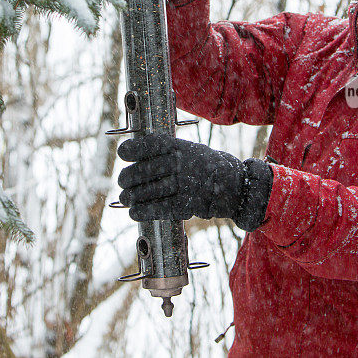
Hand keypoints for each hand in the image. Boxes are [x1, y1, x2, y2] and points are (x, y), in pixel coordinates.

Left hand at [117, 133, 271, 230]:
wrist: (236, 186)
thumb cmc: (207, 167)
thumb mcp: (192, 150)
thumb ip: (169, 151)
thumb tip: (136, 155)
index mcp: (183, 147)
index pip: (153, 144)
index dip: (134, 148)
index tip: (122, 153)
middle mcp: (184, 164)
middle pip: (147, 169)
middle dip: (129, 176)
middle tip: (121, 181)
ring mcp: (187, 184)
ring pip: (151, 190)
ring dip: (133, 196)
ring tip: (124, 197)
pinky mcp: (189, 204)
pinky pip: (161, 208)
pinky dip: (144, 211)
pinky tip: (134, 212)